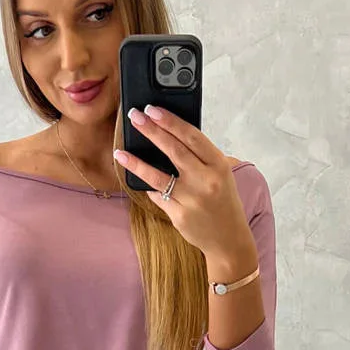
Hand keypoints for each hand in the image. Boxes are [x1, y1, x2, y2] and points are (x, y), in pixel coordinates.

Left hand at [114, 105, 252, 262]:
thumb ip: (200, 157)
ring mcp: (192, 200)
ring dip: (136, 162)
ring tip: (120, 152)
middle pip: (174, 150)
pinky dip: (149, 187)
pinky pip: (158, 196)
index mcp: (218, 165)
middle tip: (135, 117)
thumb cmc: (223, 201)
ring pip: (158, 176)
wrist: (229, 239)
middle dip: (152, 131)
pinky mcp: (179, 216)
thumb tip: (170, 134)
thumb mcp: (220, 174)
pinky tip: (140, 179)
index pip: (192, 136)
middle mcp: (206, 181)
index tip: (153, 110)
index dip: (170, 121)